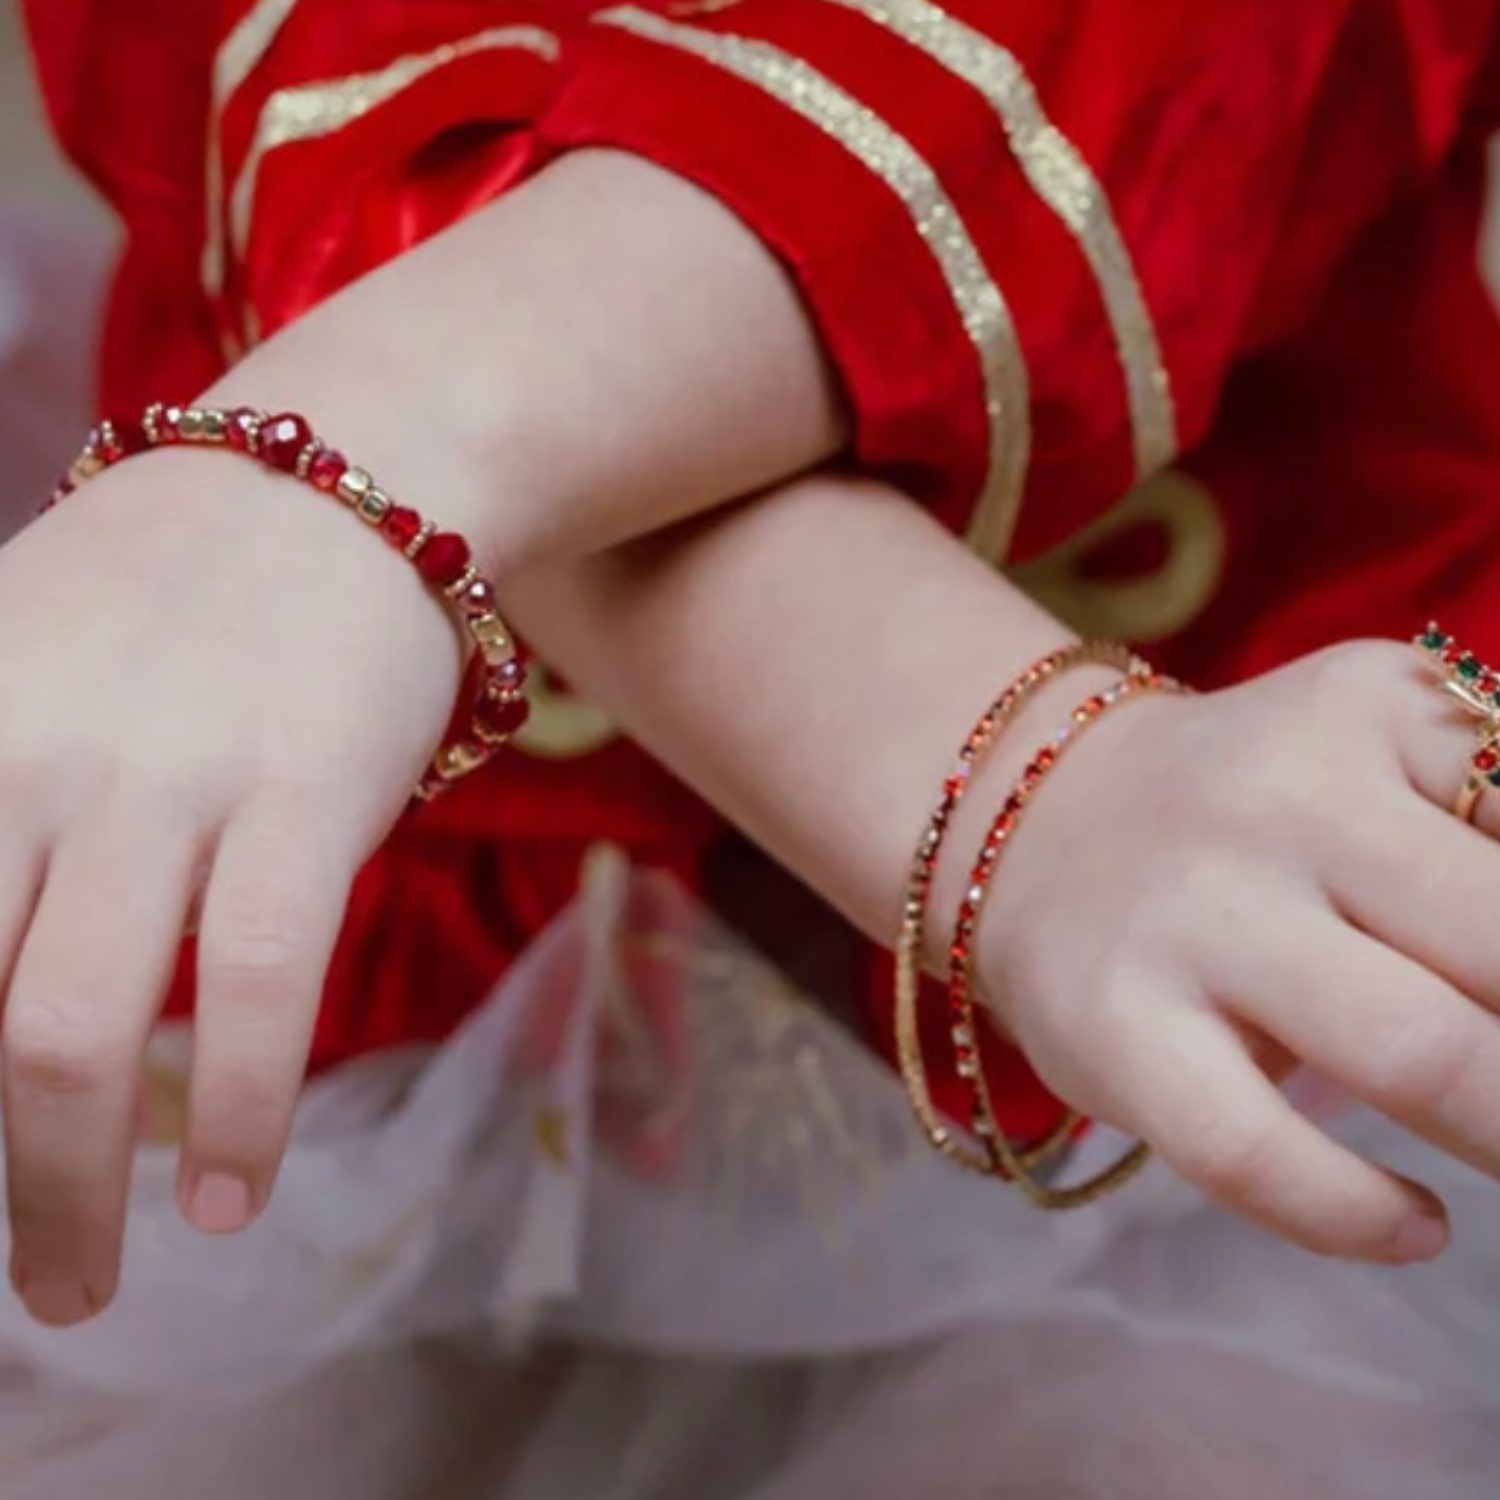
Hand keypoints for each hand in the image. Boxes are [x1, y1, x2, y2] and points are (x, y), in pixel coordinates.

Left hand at [0, 445, 459, 1324]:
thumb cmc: (175, 582)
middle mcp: (26, 752)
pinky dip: (243, 1115)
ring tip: (76, 1288)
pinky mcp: (307, 794)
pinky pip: (261, 988)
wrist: (352, 473)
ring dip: (66, 1197)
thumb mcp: (12, 654)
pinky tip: (235, 1201)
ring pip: (76, 1031)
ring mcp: (171, 775)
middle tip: (19, 1286)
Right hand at [979, 639, 1499, 1262]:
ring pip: (1419, 1054)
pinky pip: (1260, 1154)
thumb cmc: (1255, 807)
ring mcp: (1190, 917)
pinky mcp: (1114, 1028)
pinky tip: (1412, 1226)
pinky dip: (1361, 1216)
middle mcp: (1279, 800)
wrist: (1036, 824)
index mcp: (1373, 712)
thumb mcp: (1387, 746)